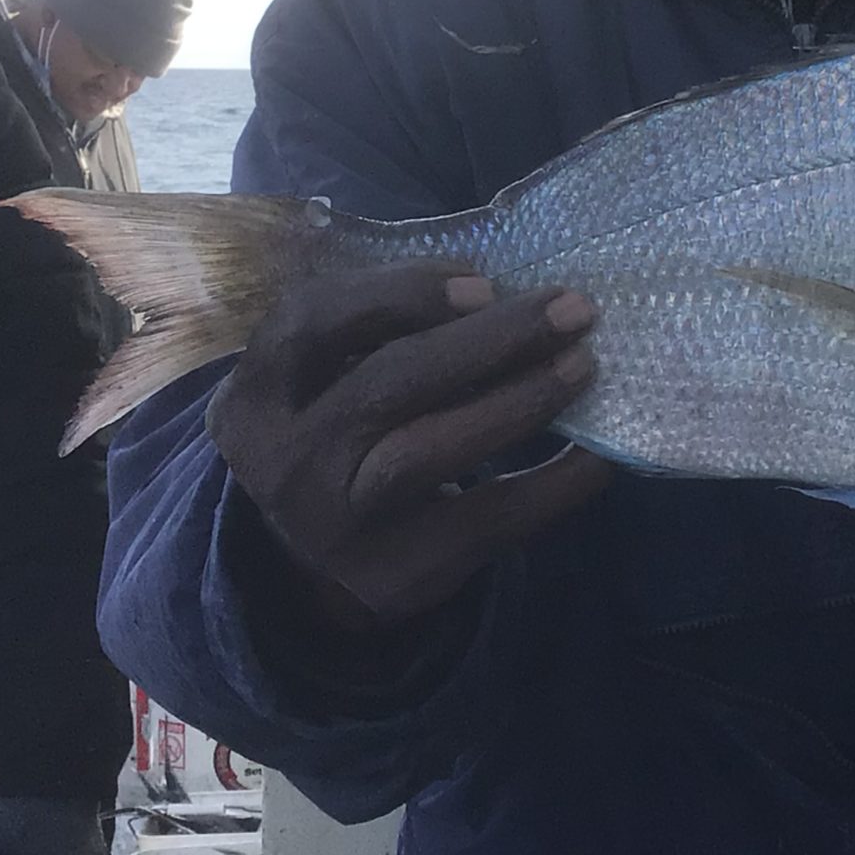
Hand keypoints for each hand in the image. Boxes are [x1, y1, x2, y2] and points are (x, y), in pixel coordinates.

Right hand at [207, 263, 612, 627]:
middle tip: (572, 308)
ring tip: (583, 365)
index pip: (313, 323)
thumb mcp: (317, 383)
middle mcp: (286, 461)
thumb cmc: (331, 438)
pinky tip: (598, 454)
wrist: (302, 571)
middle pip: (388, 383)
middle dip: (489, 339)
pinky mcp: (399, 574)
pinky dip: (553, 484)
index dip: (400, 294)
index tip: (484, 280)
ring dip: (520, 401)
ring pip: (432, 450)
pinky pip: (489, 520)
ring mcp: (340, 525)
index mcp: (256, 396)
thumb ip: (373, 332)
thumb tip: (497, 287)